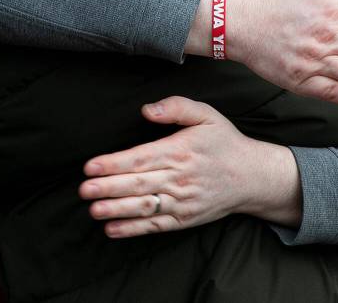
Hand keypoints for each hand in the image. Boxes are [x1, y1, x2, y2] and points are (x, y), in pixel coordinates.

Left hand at [79, 97, 301, 237]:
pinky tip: (112, 228)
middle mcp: (180, 178)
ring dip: (117, 210)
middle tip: (84, 190)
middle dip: (109, 187)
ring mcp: (182, 201)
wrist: (253, 177)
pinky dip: (133, 229)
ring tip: (93, 210)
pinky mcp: (185, 218)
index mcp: (180, 151)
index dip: (113, 163)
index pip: (140, 158)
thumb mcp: (206, 115)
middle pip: (138, 184)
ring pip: (145, 207)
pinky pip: (156, 225)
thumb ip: (176, 107)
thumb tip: (147, 110)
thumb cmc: (224, 143)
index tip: (90, 166)